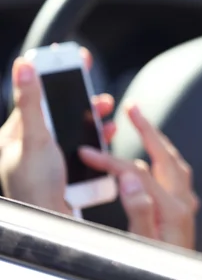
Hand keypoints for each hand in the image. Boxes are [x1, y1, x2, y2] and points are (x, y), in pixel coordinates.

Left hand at [0, 50, 114, 214]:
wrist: (53, 223)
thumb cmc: (35, 187)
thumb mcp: (34, 138)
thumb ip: (32, 103)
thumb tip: (24, 68)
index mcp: (17, 133)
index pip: (35, 95)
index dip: (52, 73)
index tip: (69, 57)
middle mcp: (32, 143)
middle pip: (59, 109)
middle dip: (80, 97)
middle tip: (94, 87)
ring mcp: (51, 156)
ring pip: (74, 126)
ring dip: (92, 117)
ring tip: (106, 110)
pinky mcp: (67, 167)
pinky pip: (85, 144)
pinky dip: (97, 137)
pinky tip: (106, 135)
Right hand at [79, 103, 199, 249]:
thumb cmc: (159, 269)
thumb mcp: (141, 245)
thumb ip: (138, 211)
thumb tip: (130, 177)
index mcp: (173, 209)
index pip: (139, 172)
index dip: (112, 160)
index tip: (90, 154)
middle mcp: (184, 203)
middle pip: (166, 156)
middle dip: (147, 131)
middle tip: (132, 110)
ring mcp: (187, 208)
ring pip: (175, 164)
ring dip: (159, 143)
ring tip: (143, 127)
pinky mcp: (184, 214)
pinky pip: (177, 177)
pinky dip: (165, 162)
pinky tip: (156, 164)